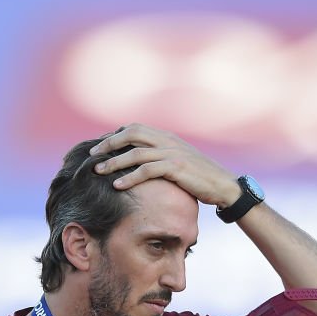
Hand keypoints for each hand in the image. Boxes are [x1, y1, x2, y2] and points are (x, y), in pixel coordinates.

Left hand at [90, 123, 241, 207]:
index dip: (115, 136)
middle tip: (92, 155)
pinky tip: (117, 185)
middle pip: (131, 133)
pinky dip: (129, 177)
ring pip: (135, 152)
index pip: (135, 128)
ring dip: (113, 162)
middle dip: (108, 143)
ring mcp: (172, 153)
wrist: (225, 187)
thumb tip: (144, 164)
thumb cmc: (202, 178)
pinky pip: (146, 170)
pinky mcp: (176, 167)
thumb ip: (163, 158)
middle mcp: (168, 140)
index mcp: (168, 137)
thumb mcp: (181, 162)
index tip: (100, 147)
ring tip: (97, 171)